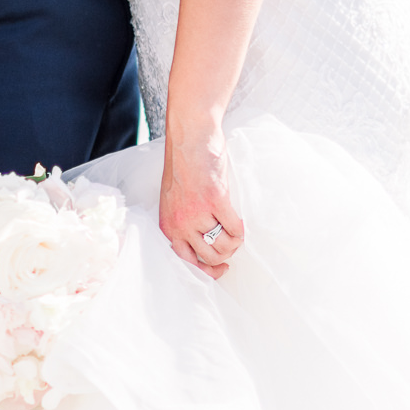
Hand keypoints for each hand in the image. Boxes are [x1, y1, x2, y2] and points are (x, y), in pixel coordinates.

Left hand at [159, 123, 243, 277]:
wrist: (190, 139)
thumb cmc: (184, 166)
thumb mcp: (173, 201)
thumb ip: (182, 221)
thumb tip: (203, 242)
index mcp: (169, 226)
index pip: (186, 262)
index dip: (207, 271)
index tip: (221, 268)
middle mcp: (181, 224)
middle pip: (209, 257)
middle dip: (225, 255)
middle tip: (233, 245)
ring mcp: (198, 214)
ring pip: (224, 246)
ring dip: (235, 243)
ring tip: (237, 232)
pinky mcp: (215, 201)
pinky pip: (234, 228)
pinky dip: (241, 229)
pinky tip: (240, 221)